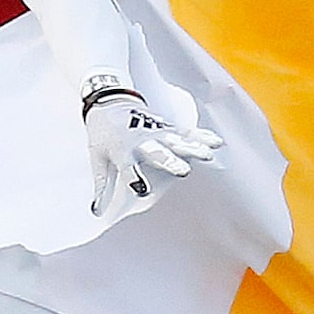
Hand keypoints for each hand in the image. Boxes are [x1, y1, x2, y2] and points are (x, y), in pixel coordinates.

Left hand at [83, 87, 221, 215]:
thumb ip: (102, 185)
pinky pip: (187, 132)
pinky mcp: (167, 126)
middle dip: (170, 161)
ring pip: (176, 141)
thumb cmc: (103, 136)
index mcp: (121, 151)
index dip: (134, 177)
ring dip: (192, 148)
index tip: (141, 190)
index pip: (127, 167)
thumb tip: (96, 211)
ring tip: (207, 155)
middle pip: (157, 153)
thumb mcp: (98, 159)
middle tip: (183, 171)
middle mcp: (141, 141)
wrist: (109, 103)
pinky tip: (216, 143)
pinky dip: (201, 136)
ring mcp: (156, 132)